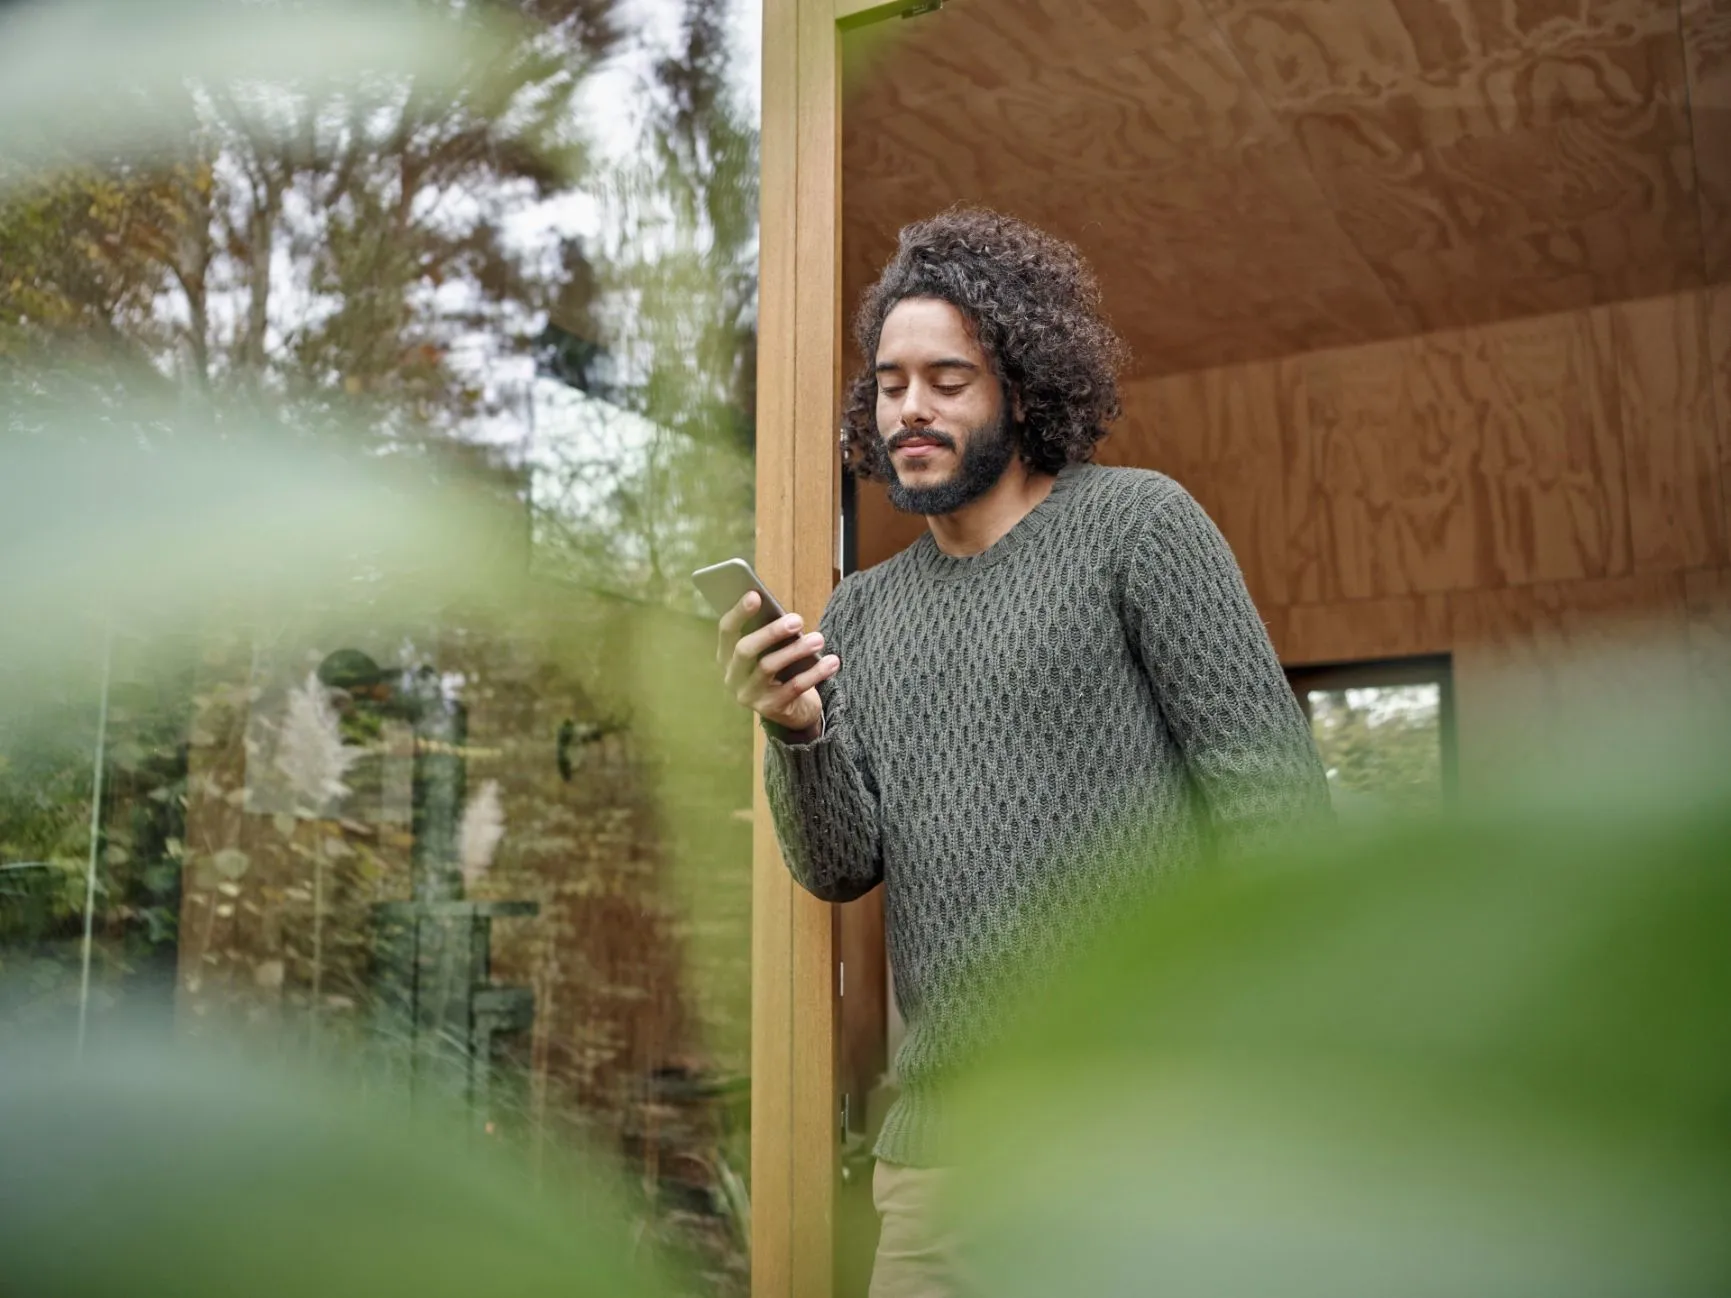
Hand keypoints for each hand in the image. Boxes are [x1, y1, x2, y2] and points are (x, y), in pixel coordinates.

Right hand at [717, 592, 839, 739]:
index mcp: (728, 656)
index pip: (727, 631)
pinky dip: (814, 673)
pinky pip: (793, 688)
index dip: (739, 612)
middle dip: (771, 632)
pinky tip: (832, 662)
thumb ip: (772, 635)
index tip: (755, 595)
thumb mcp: (773, 651)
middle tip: (797, 619)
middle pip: (745, 650)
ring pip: (768, 667)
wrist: (794, 711)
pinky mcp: (770, 709)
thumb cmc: (783, 669)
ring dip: (796, 650)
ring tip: (818, 639)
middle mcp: (732, 676)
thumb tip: (786, 615)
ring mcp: (749, 695)